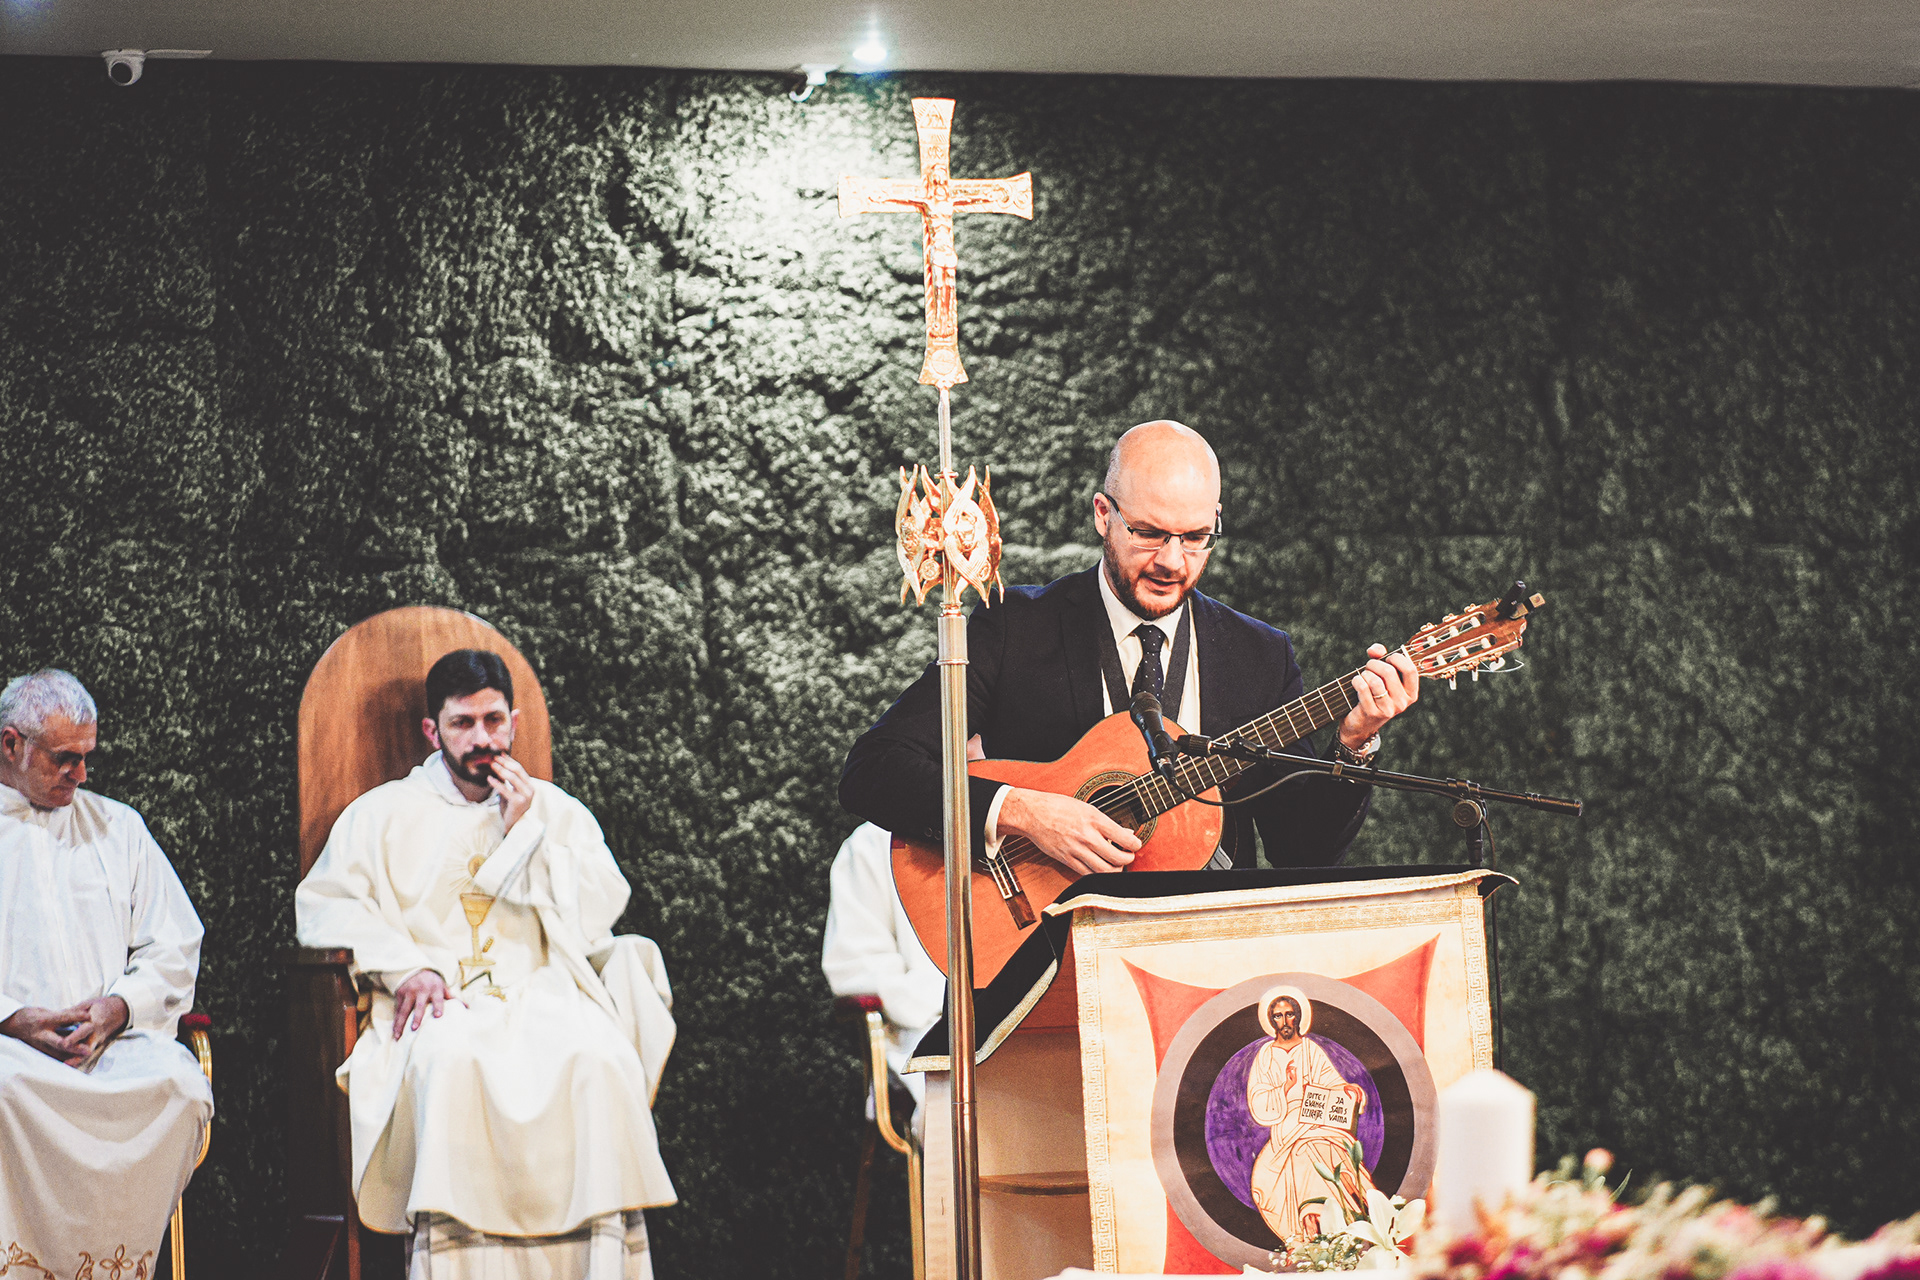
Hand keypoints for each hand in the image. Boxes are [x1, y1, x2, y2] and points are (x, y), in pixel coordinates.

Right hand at [1, 1005, 88, 1064]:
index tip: (90, 1016)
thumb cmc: (34, 1016)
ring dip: (72, 1057)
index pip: (63, 1018)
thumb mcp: (47, 1011)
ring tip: (86, 1057)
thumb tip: (84, 1013)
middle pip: (60, 1042)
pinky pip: (54, 1058)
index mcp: (45, 1020)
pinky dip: (65, 1060)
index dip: (77, 1016)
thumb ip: (64, 1015)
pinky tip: (77, 1061)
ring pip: (58, 1054)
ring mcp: (40, 1045)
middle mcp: (42, 1034)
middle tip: (88, 1050)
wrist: (14, 1026)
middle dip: (75, 1047)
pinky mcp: (39, 1052)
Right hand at [392, 970, 456, 1039]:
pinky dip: (395, 1021)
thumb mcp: (443, 987)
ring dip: (400, 1023)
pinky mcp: (399, 995)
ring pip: (404, 1009)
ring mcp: (409, 992)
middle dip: (417, 1017)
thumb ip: (452, 998)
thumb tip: (467, 1008)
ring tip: (399, 1035)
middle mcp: (421, 991)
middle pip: (419, 1006)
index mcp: (435, 989)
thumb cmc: (432, 983)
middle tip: (414, 1028)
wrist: (415, 969)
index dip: (438, 1006)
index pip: (438, 998)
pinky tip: (394, 1031)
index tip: (438, 1016)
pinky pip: (397, 1010)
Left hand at [487, 754, 535, 834]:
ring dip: (501, 770)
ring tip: (492, 765)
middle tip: (494, 758)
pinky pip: (506, 790)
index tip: (499, 754)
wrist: (513, 825)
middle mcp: (530, 789)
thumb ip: (508, 781)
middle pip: (518, 770)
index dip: (509, 760)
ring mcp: (525, 796)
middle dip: (505, 763)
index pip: (519, 768)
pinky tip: (489, 778)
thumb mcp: (511, 792)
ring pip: (513, 778)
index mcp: (529, 785)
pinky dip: (497, 783)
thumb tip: (498, 766)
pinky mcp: (518, 802)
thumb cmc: (511, 808)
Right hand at [997, 788, 1141, 876]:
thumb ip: (1106, 822)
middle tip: (1128, 855)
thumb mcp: (1086, 807)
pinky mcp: (1067, 860)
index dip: (1135, 844)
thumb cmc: (1058, 807)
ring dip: (1115, 870)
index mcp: (1094, 820)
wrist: (1033, 814)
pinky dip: (1098, 874)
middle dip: (1128, 860)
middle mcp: (1087, 837)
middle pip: (1118, 859)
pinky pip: (1088, 874)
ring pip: (1104, 871)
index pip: (1124, 838)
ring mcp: (1077, 850)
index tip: (1135, 844)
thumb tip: (1124, 833)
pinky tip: (1100, 867)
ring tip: (1116, 863)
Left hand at [1340, 643, 1419, 749]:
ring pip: (1375, 680)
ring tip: (1363, 677)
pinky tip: (1355, 682)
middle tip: (1368, 667)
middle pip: (1389, 672)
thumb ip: (1381, 658)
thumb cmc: (1373, 695)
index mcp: (1411, 693)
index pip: (1410, 669)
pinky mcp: (1372, 713)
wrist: (1360, 724)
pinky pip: (1363, 688)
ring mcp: (1388, 709)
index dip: (1396, 658)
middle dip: (1374, 664)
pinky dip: (1357, 681)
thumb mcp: (1382, 677)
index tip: (1387, 658)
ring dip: (1365, 674)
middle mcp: (1403, 702)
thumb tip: (1376, 649)